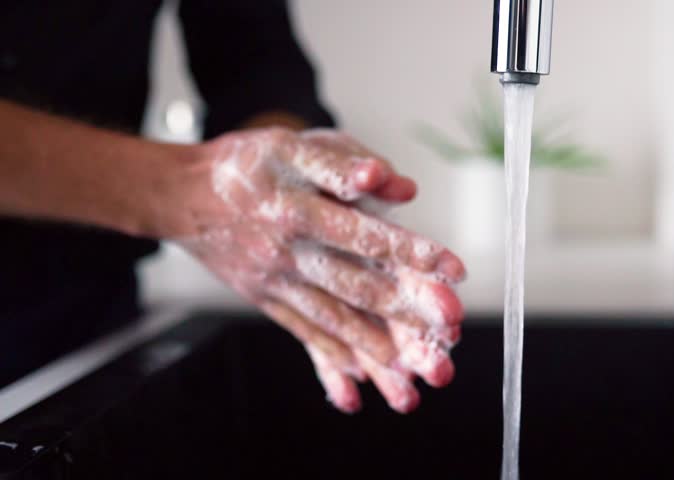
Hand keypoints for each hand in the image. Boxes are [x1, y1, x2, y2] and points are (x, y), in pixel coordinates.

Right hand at [176, 127, 465, 412]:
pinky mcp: (266, 301)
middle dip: (405, 306)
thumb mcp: (293, 145)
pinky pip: (302, 333)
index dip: (410, 252)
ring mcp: (275, 282)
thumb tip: (401, 185)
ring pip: (331, 317)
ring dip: (373, 342)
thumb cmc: (246, 164)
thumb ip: (346, 162)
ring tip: (411, 366)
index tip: (452, 268)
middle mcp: (288, 251)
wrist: (182, 196)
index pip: (363, 234)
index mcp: (298, 208)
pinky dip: (330, 356)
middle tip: (449, 321)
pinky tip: (358, 377)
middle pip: (355, 284)